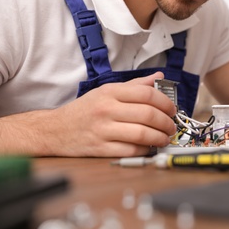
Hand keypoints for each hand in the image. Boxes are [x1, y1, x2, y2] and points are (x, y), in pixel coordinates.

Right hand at [46, 72, 176, 156]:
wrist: (55, 130)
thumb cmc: (84, 110)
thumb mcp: (106, 91)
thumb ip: (134, 85)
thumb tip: (158, 78)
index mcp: (110, 93)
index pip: (147, 94)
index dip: (166, 102)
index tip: (172, 109)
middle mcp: (106, 109)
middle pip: (148, 114)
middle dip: (166, 122)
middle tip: (171, 126)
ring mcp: (103, 130)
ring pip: (142, 134)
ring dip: (160, 138)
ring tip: (164, 138)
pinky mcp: (100, 149)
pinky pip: (131, 150)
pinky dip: (145, 150)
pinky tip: (150, 147)